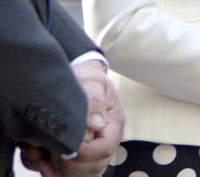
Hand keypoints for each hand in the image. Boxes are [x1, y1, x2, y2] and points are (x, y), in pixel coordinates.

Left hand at [21, 61, 125, 175]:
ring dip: (60, 171)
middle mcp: (103, 140)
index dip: (87, 152)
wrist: (79, 79)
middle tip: (53, 151)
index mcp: (112, 124)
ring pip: (82, 175)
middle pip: (94, 167)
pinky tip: (40, 158)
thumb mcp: (93, 82)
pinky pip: (67, 175)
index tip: (70, 146)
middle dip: (71, 164)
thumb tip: (96, 123)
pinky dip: (51, 172)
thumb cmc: (88, 80)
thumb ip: (95, 99)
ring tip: (44, 155)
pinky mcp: (76, 155)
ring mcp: (90, 150)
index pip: (106, 148)